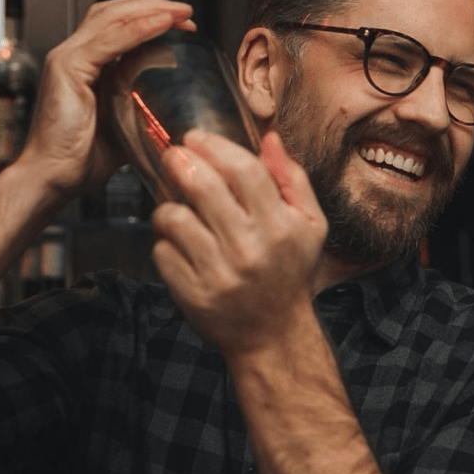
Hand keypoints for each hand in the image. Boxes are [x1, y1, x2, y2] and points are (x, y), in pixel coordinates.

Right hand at [17, 0, 194, 200]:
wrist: (55, 177)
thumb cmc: (81, 158)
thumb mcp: (123, 121)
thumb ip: (138, 99)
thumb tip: (167, 90)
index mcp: (85, 66)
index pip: (119, 26)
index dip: (150, 19)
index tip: (183, 24)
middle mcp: (74, 56)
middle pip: (115, 12)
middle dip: (154, 8)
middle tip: (186, 13)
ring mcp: (68, 58)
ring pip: (113, 18)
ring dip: (151, 11)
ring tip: (180, 12)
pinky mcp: (67, 67)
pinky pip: (110, 40)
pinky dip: (139, 29)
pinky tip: (162, 24)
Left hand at [151, 130, 327, 355]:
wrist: (274, 336)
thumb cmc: (290, 272)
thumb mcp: (310, 225)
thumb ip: (292, 179)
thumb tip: (270, 138)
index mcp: (280, 227)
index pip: (244, 170)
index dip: (213, 146)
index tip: (195, 137)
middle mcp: (250, 249)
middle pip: (203, 186)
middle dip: (179, 162)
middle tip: (172, 156)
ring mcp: (219, 274)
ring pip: (174, 218)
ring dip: (167, 206)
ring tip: (176, 209)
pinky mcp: (194, 295)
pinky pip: (163, 252)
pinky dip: (165, 242)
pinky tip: (179, 245)